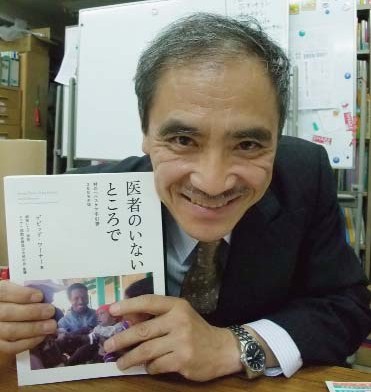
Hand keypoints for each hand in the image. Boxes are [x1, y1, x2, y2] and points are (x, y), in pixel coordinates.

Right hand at [0, 280, 56, 353]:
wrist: (6, 320)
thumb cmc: (15, 300)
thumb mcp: (16, 290)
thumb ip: (26, 290)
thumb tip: (47, 295)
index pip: (4, 292)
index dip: (22, 294)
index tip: (40, 296)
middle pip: (8, 313)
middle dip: (32, 312)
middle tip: (50, 311)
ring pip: (11, 331)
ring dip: (34, 328)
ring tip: (51, 325)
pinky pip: (11, 347)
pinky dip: (29, 342)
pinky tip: (42, 336)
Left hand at [104, 295, 242, 380]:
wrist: (222, 349)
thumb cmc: (195, 330)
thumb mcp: (179, 315)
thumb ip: (157, 316)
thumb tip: (127, 318)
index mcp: (177, 305)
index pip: (148, 302)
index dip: (128, 305)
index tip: (111, 310)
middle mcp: (179, 320)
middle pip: (143, 330)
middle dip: (121, 339)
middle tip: (107, 346)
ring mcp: (181, 340)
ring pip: (146, 350)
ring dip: (130, 358)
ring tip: (120, 363)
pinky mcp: (183, 359)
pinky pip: (156, 365)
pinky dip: (149, 367)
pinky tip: (148, 366)